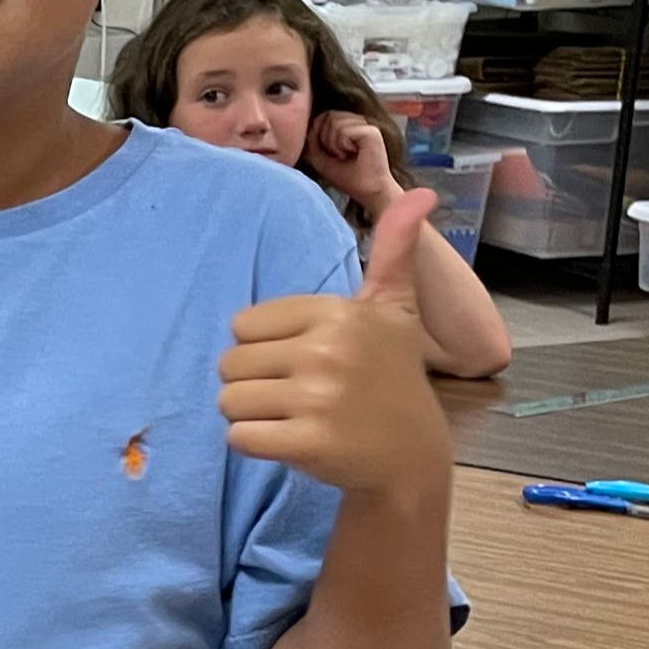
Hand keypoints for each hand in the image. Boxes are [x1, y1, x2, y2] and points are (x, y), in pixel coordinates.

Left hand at [219, 187, 449, 501]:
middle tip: (300, 393)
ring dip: (252, 414)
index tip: (308, 359)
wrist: (411, 454)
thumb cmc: (389, 375)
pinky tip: (291, 441)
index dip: (265, 346)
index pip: (242, 325)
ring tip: (295, 416)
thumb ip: (393, 252)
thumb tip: (420, 194)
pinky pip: (237, 437)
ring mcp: (318, 399)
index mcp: (337, 312)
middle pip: (229, 363)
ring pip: (228, 401)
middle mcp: (328, 350)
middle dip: (254, 382)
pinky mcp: (308, 443)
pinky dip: (254, 443)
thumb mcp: (394, 309)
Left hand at [304, 111, 400, 211]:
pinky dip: (342, 145)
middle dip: (325, 138)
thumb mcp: (322, 159)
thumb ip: (313, 141)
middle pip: (328, 115)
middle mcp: (360, 123)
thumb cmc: (348, 178)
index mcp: (350, 127)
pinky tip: (354, 153)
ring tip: (347, 155)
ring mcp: (366, 125)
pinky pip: (343, 130)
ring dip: (334, 143)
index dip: (318, 129)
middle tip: (339, 155)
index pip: (326, 115)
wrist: (369, 191)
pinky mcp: (371, 131)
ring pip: (334, 121)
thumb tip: (310, 125)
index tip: (327, 151)